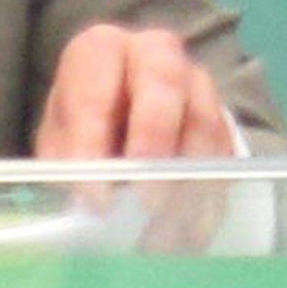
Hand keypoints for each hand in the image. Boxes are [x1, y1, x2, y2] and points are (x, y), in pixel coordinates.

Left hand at [33, 23, 234, 251]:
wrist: (128, 114)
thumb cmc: (85, 123)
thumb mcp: (62, 137)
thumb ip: (68, 161)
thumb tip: (85, 200)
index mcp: (101, 50)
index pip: (96, 86)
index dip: (92, 142)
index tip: (94, 198)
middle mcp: (154, 53)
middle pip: (163, 80)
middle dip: (154, 140)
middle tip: (145, 199)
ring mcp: (196, 83)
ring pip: (203, 122)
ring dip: (186, 180)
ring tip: (165, 233)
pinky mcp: (223, 121)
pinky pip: (224, 157)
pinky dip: (207, 201)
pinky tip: (187, 237)